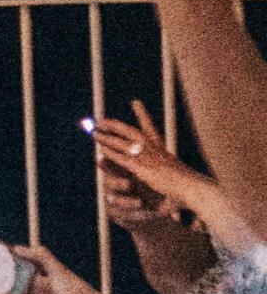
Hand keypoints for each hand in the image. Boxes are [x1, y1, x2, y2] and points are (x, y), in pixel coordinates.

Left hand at [92, 109, 256, 256]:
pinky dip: (113, 154)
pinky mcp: (146, 171)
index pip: (151, 129)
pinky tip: (102, 151)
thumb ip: (171, 174)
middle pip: (133, 132)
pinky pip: (125, 159)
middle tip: (101, 119)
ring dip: (108, 138)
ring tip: (94, 132)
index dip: (142, 115)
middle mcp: (157, 151)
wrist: (199, 191)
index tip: (135, 102)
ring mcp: (151, 159)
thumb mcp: (179, 178)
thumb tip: (173, 175)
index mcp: (164, 152)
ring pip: (125, 144)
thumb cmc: (193, 188)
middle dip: (116, 125)